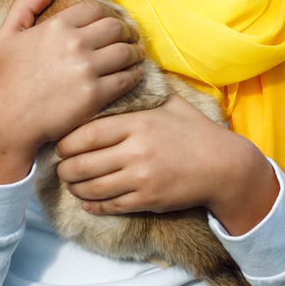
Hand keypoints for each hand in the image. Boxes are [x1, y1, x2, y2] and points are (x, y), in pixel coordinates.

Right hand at [0, 0, 145, 183]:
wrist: (9, 119)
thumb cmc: (8, 77)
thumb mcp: (7, 34)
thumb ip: (25, 5)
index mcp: (57, 26)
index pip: (97, 9)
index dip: (109, 14)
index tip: (114, 22)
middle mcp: (74, 43)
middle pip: (117, 28)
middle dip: (127, 31)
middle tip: (131, 38)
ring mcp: (86, 69)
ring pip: (126, 52)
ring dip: (135, 52)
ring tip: (136, 55)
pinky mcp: (95, 95)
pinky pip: (127, 78)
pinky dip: (135, 74)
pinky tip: (134, 74)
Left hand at [54, 92, 280, 234]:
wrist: (224, 166)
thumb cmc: (196, 132)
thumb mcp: (171, 105)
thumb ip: (142, 96)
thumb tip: (118, 80)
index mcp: (138, 124)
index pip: (87, 134)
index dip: (66, 142)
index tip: (61, 144)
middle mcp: (136, 152)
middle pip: (83, 164)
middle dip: (65, 168)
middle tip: (61, 167)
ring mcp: (141, 179)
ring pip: (92, 188)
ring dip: (76, 188)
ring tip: (71, 184)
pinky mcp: (148, 200)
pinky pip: (110, 205)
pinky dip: (94, 205)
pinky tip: (88, 201)